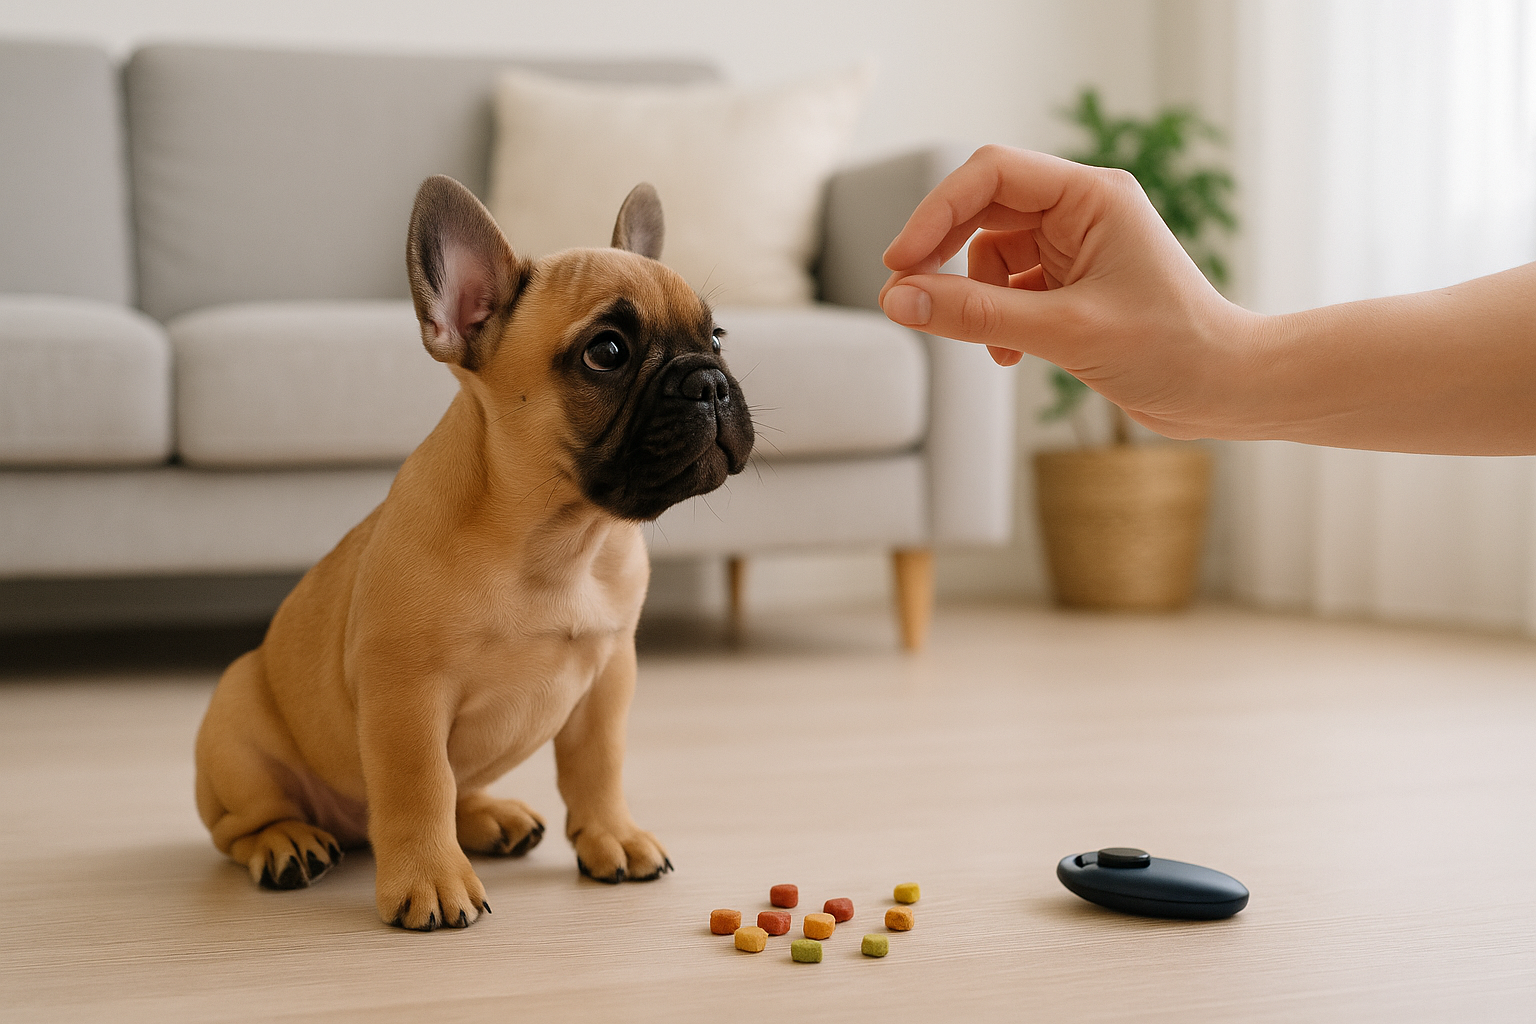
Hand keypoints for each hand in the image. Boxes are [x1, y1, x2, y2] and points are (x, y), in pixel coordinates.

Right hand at [878, 145, 1260, 440]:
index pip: (991, 174)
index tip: (899, 263)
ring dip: (977, 300)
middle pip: (983, 210)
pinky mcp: (1072, 285)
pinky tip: (1012, 356)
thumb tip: (899, 301)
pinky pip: (1008, 288)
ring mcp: (1076, 247)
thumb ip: (976, 314)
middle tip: (907, 300)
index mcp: (1092, 195)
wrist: (1225, 391)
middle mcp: (1082, 210)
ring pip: (989, 255)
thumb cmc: (1170, 350)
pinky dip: (997, 321)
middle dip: (944, 257)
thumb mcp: (1063, 331)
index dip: (936, 213)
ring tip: (996, 348)